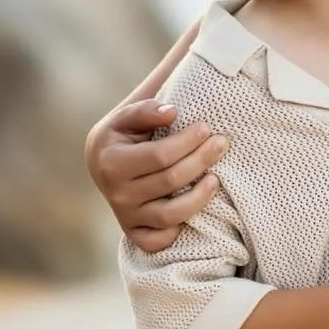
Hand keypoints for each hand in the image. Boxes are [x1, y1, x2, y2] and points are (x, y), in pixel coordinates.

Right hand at [84, 23, 223, 252]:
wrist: (120, 160)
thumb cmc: (142, 125)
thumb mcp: (142, 103)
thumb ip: (161, 87)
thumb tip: (182, 89)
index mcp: (105, 151)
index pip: (158, 154)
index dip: (189, 142)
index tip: (208, 124)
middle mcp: (109, 185)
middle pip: (167, 179)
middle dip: (200, 159)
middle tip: (223, 142)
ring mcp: (121, 213)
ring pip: (168, 213)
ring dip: (198, 195)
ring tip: (217, 177)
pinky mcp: (134, 235)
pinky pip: (159, 241)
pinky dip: (178, 227)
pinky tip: (195, 208)